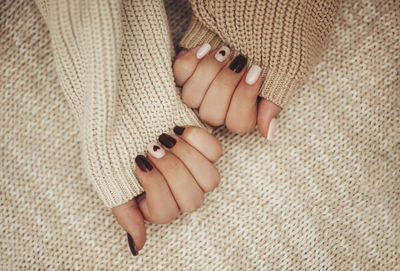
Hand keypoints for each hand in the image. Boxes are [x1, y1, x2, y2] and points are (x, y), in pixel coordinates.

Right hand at [112, 126, 221, 254]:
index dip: (155, 186)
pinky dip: (199, 138)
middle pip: (192, 199)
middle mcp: (180, 192)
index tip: (139, 161)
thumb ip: (125, 212)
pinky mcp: (206, 150)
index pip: (166, 212)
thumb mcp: (109, 179)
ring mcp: (196, 172)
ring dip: (187, 156)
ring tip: (166, 137)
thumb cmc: (115, 147)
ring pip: (209, 179)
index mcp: (157, 205)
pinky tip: (179, 128)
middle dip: (172, 170)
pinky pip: (216, 152)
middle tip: (153, 147)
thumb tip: (139, 246)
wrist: (125, 113)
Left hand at [173, 44, 280, 139]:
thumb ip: (273, 103)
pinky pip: (179, 75)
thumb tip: (268, 133)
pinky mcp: (186, 71)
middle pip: (211, 114)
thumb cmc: (273, 44)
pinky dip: (192, 60)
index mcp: (245, 110)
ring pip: (192, 97)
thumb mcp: (283, 71)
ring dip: (209, 72)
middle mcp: (220, 105)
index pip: (237, 124)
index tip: (255, 73)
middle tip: (240, 60)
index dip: (243, 99)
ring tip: (225, 51)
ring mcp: (201, 89)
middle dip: (226, 84)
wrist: (257, 15)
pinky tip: (207, 47)